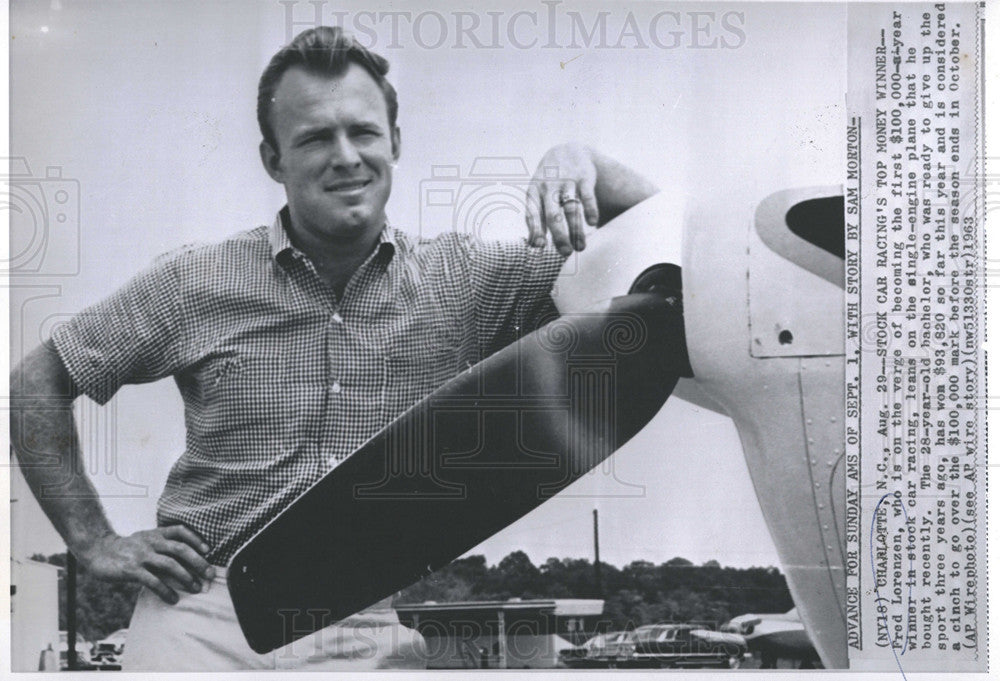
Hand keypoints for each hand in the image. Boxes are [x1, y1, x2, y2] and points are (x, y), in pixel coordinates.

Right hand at [76, 526, 215, 604]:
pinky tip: (174, 599)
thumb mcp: (146, 539)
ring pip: (170, 565)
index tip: (208, 551)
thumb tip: (188, 559)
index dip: (196, 539)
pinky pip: (153, 581)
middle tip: (210, 575)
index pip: (180, 531)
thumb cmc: (128, 547)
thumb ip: (163, 544)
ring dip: (186, 578)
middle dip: (198, 562)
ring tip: (196, 589)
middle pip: (180, 549)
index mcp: (156, 533)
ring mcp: (141, 555)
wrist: (98, 551)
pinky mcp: (131, 570)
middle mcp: (151, 542)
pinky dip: (166, 591)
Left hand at [525, 143, 599, 255]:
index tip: (540, 246)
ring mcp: (566, 182)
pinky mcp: (584, 178)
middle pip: (553, 215)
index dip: (535, 230)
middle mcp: (548, 188)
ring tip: (581, 247)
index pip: (532, 214)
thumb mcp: (536, 196)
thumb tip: (534, 246)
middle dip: (559, 236)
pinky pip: (587, 195)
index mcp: (534, 193)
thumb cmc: (548, 183)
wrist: (566, 151)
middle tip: (566, 253)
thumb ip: (535, 219)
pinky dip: (590, 209)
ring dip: (576, 230)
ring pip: (571, 208)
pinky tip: (593, 223)